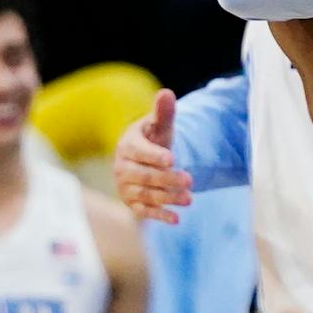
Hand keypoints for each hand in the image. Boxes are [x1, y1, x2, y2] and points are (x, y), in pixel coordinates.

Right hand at [114, 90, 191, 223]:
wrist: (144, 159)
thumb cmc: (154, 139)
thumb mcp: (159, 125)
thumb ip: (163, 112)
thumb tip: (167, 93)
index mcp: (128, 145)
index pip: (139, 152)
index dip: (154, 156)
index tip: (171, 159)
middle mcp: (122, 168)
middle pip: (145, 176)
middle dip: (167, 179)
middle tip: (190, 180)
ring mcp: (126, 187)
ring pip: (147, 195)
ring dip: (168, 198)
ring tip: (190, 199)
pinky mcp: (132, 204)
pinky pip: (144, 211)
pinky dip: (159, 216)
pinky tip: (176, 219)